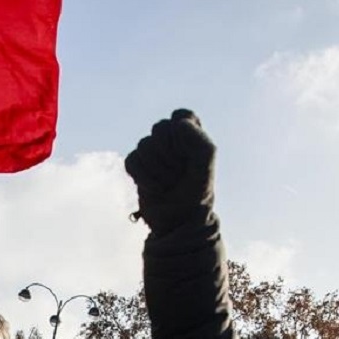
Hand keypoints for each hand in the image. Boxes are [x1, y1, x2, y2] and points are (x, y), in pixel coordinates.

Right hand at [124, 109, 215, 235]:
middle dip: (170, 154)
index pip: (181, 117)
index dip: (183, 137)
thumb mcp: (206, 164)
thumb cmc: (197, 191)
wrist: (180, 221)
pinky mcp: (137, 165)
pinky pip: (132, 160)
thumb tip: (174, 125)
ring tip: (169, 183)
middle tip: (180, 173)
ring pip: (144, 145)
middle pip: (159, 128)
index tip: (191, 157)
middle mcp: (170, 138)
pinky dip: (144, 178)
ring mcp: (152, 151)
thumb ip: (197, 139)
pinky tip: (156, 189)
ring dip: (158, 170)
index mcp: (190, 132)